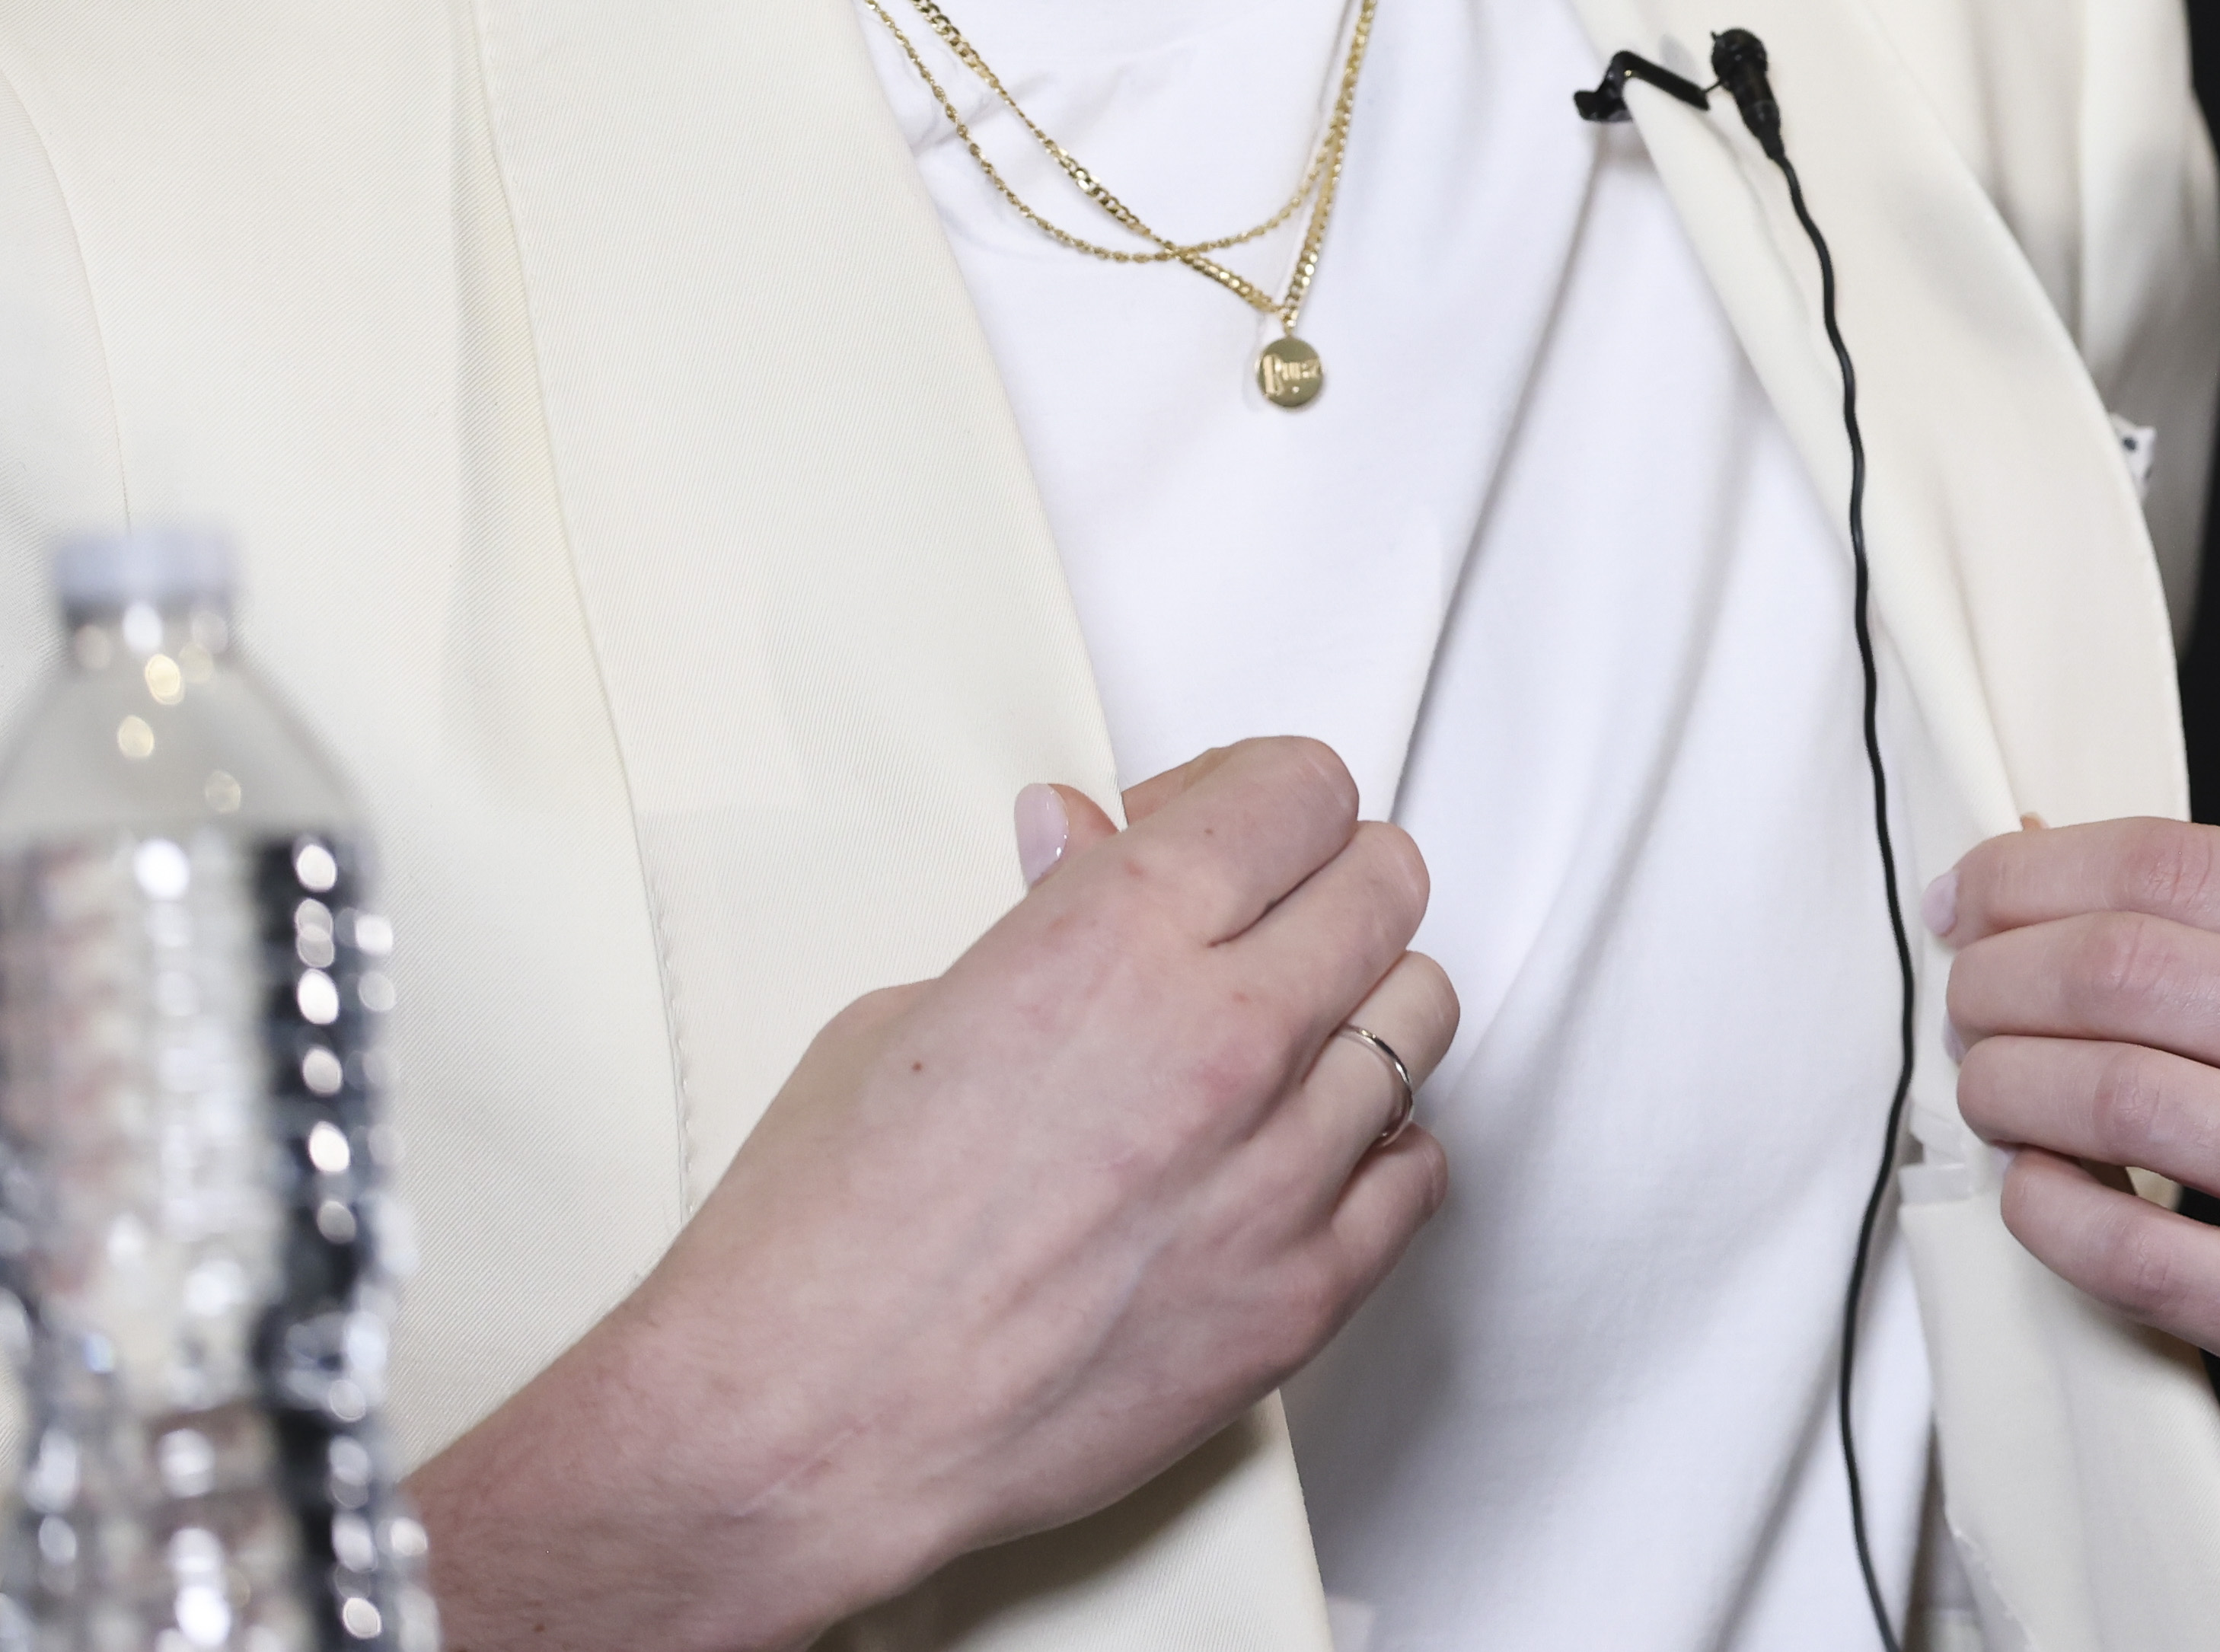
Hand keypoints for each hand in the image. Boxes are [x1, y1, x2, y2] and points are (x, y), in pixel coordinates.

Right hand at [415, 739, 1453, 1651]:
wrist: (798, 1431)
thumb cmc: (820, 1239)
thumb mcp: (907, 1017)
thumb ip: (1047, 919)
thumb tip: (1094, 838)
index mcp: (1118, 937)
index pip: (1301, 788)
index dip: (1258, 801)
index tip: (1216, 834)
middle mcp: (1224, 1036)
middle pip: (1385, 883)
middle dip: (1321, 887)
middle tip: (1251, 929)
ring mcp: (1280, 1169)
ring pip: (1421, 1014)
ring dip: (1353, 1015)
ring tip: (1266, 1054)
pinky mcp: (1305, 1293)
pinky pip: (1418, 1170)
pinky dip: (1369, 1154)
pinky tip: (1287, 1163)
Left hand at [1936, 822, 2219, 1526]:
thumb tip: (2057, 869)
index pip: (2193, 865)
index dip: (2045, 872)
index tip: (1976, 891)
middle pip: (2146, 975)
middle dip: (2009, 974)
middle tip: (1969, 990)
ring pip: (2135, 1104)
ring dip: (2013, 1083)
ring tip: (1991, 1082)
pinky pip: (2148, 1262)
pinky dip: (2053, 1213)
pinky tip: (2037, 1188)